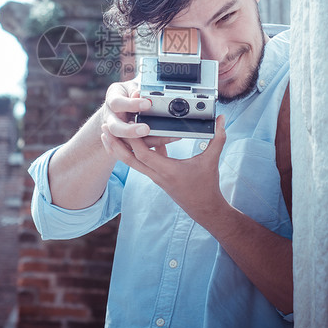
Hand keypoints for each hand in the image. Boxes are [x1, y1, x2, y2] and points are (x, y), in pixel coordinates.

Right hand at [101, 81, 177, 148]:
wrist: (118, 108)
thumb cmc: (127, 95)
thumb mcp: (130, 87)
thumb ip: (135, 90)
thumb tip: (140, 93)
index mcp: (112, 101)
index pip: (117, 103)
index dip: (131, 104)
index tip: (147, 104)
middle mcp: (111, 119)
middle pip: (115, 128)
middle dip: (130, 130)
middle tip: (146, 129)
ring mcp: (117, 134)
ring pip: (125, 143)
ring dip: (145, 143)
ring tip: (167, 136)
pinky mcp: (127, 143)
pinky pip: (136, 149)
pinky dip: (152, 146)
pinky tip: (167, 143)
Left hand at [101, 115, 229, 225]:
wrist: (204, 208)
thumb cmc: (207, 185)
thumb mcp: (212, 160)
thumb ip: (217, 138)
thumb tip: (222, 119)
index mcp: (167, 170)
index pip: (144, 155)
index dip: (134, 140)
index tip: (128, 123)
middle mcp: (157, 174)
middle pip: (129, 160)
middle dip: (115, 144)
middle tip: (105, 127)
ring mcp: (155, 176)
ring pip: (130, 163)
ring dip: (118, 149)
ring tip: (107, 133)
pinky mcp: (156, 176)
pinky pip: (140, 163)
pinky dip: (134, 151)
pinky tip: (133, 138)